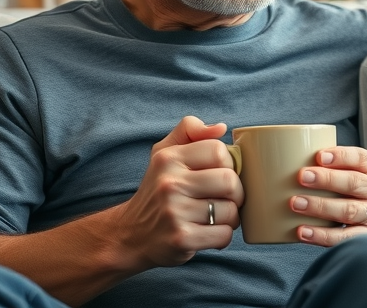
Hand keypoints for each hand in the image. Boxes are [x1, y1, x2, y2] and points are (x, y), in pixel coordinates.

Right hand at [111, 116, 242, 269]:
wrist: (130, 235)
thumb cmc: (157, 191)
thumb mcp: (163, 153)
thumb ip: (189, 131)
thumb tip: (221, 127)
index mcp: (168, 158)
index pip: (219, 151)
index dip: (228, 164)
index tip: (220, 174)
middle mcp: (169, 183)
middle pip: (229, 181)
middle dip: (236, 193)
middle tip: (225, 199)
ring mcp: (174, 212)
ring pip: (230, 210)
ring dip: (230, 217)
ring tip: (215, 217)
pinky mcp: (181, 239)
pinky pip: (224, 235)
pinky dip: (223, 236)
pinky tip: (209, 233)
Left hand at [289, 146, 366, 246]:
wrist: (356, 218)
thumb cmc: (340, 186)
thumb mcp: (340, 170)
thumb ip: (322, 163)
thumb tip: (280, 156)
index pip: (360, 158)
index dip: (341, 156)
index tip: (318, 156)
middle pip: (354, 182)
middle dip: (327, 179)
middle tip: (301, 177)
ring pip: (349, 210)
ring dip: (320, 206)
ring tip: (295, 203)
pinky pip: (344, 237)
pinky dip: (321, 235)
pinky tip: (302, 231)